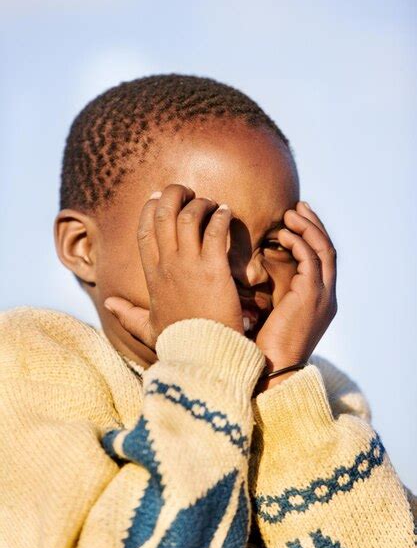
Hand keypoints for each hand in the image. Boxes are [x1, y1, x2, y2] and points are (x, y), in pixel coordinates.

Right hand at [104, 184, 243, 349]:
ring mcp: (188, 265)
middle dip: (173, 194)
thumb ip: (127, 314)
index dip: (150, 208)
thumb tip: (107, 303)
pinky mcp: (213, 269)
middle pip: (163, 214)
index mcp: (152, 276)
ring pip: (188, 216)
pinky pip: (214, 230)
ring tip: (211, 204)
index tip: (158, 196)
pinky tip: (227, 213)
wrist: (204, 356)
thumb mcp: (149, 328)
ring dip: (200, 203)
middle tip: (188, 192)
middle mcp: (167, 265)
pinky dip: (220, 215)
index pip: (143, 231)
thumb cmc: (180, 342)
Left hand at [255, 201, 336, 386]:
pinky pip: (310, 260)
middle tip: (297, 206)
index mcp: (318, 300)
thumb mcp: (270, 312)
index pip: (321, 259)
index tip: (294, 217)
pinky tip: (280, 234)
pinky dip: (297, 242)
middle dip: (313, 224)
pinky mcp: (311, 297)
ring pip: (324, 250)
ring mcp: (322, 296)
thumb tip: (255, 269)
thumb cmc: (261, 344)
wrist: (267, 369)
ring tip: (288, 213)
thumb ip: (272, 290)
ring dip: (306, 228)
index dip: (310, 235)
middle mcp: (326, 296)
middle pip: (328, 249)